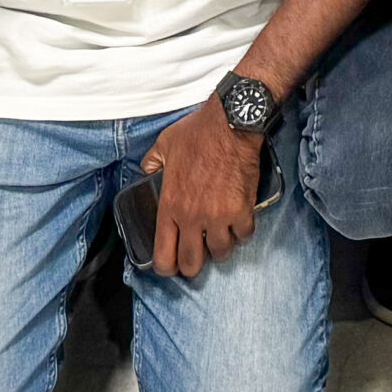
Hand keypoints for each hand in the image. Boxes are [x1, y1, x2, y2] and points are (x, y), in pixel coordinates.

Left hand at [141, 100, 263, 276]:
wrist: (230, 124)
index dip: (166, 268)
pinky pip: (243, 235)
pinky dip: (242, 232)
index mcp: (170, 205)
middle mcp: (192, 217)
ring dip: (220, 247)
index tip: (170, 266)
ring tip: (220, 237)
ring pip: (220, 252)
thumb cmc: (197, 133)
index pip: (163, 254)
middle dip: (193, 265)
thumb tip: (147, 172)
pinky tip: (239, 222)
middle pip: (191, 263)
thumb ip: (152, 163)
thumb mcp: (164, 144)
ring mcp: (218, 216)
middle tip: (196, 257)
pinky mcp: (241, 211)